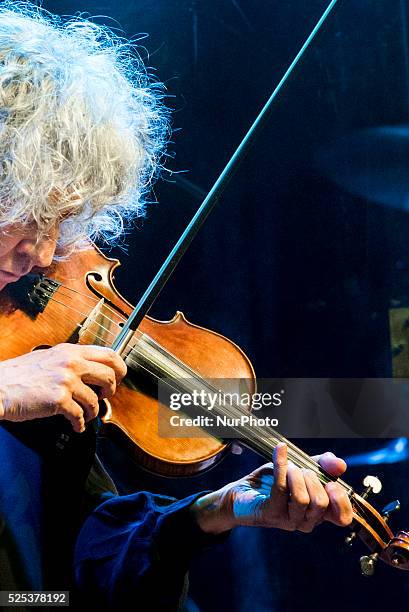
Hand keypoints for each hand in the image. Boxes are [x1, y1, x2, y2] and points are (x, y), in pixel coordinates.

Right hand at [0, 343, 126, 432]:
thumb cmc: (18, 375)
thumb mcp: (48, 357)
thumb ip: (70, 361)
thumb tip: (90, 370)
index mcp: (70, 351)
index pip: (109, 354)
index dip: (119, 368)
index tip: (118, 377)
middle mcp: (71, 363)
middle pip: (109, 376)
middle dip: (110, 391)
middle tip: (104, 397)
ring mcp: (66, 381)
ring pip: (96, 400)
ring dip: (92, 412)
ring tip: (85, 414)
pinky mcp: (59, 400)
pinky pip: (80, 416)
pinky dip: (80, 424)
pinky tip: (75, 425)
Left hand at [190, 443, 352, 533]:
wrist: (243, 492)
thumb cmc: (274, 481)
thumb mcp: (302, 467)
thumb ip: (323, 465)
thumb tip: (341, 465)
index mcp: (318, 512)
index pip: (343, 518)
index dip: (342, 500)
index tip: (332, 483)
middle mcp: (306, 521)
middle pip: (321, 503)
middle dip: (313, 478)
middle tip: (300, 469)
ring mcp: (288, 521)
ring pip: (303, 499)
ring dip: (295, 474)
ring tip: (289, 467)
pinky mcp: (271, 514)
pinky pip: (282, 488)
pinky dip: (282, 464)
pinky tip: (280, 451)